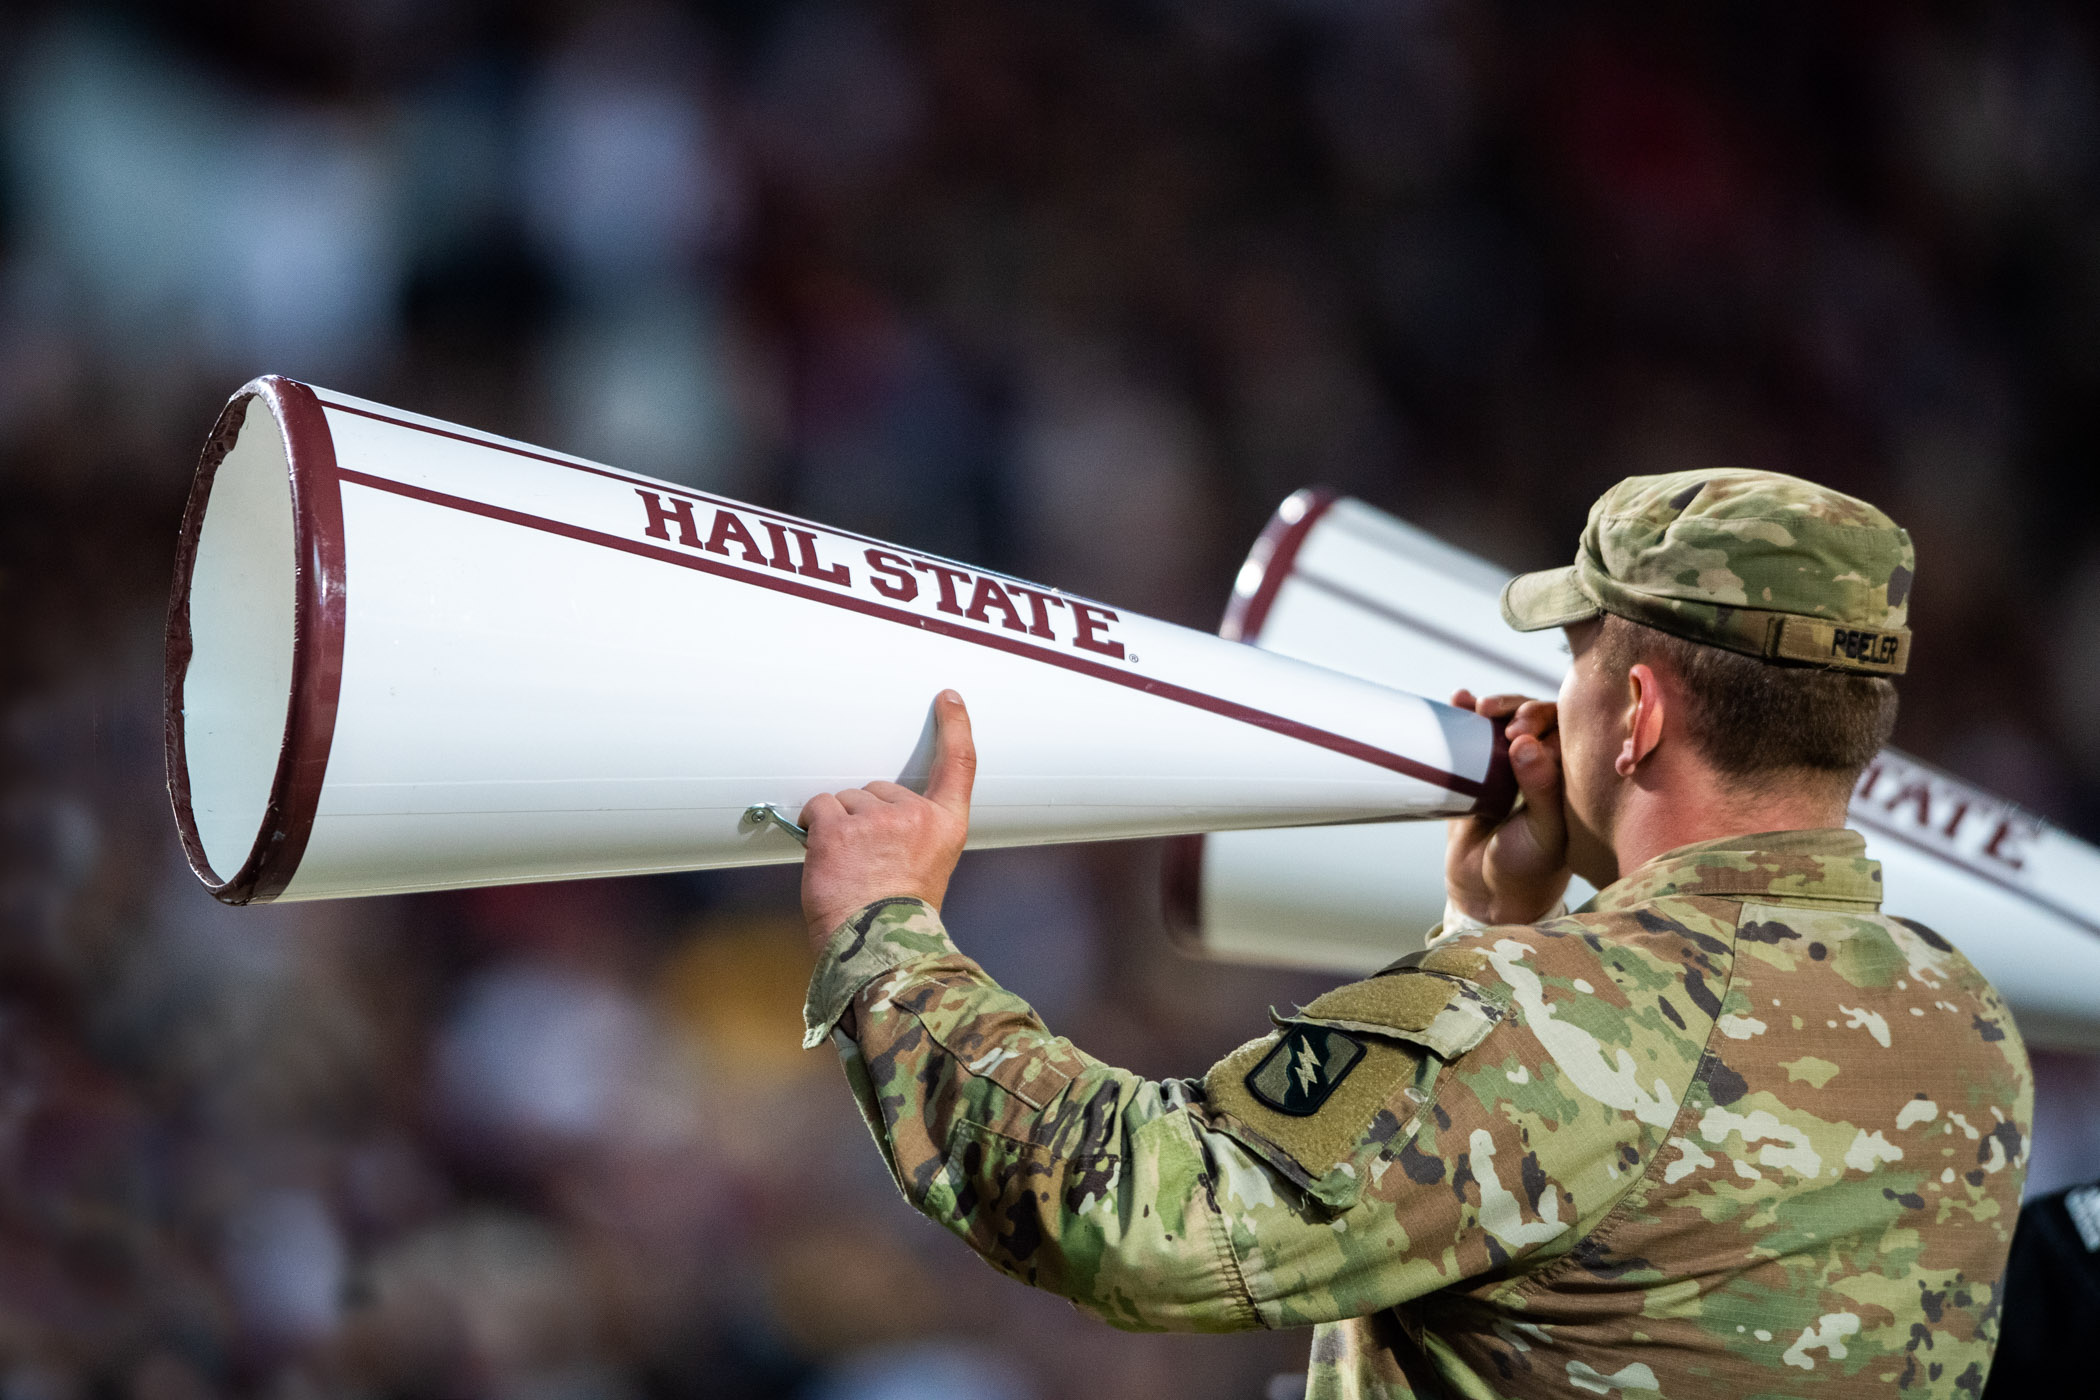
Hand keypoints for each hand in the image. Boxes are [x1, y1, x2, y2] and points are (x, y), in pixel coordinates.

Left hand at [798, 690, 976, 954]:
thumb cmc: (896, 918)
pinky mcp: (839, 828)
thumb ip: (911, 834)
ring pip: (845, 800)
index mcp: (946, 827)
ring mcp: (877, 819)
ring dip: (839, 826)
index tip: (947, 699)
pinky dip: (813, 827)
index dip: (954, 727)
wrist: (877, 947)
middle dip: (865, 817)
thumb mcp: (926, 869)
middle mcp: (916, 816)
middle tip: (867, 862)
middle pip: (878, 788)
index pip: (958, 765)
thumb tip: (871, 814)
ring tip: (849, 869)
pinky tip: (824, 856)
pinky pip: (818, 808)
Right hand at [1444, 690, 1570, 924]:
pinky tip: (1458, 700)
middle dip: (1520, 710)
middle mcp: (1544, 764)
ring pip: (1507, 720)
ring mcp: (1510, 765)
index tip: (1522, 731)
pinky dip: (1465, 715)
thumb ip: (1541, 789)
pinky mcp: (1479, 770)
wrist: (1486, 892)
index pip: (1568, 729)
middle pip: (1537, 717)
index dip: (1547, 720)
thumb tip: (1525, 744)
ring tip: (1478, 708)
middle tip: (1505, 725)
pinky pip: (1475, 736)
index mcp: (1571, 777)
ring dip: (1495, 707)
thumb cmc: (1529, 867)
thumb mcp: (1543, 833)